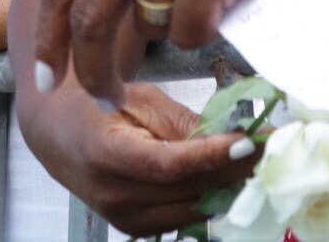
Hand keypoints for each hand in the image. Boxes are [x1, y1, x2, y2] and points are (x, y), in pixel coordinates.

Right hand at [19, 83, 253, 235]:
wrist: (57, 136)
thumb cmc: (96, 106)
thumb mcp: (137, 99)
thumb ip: (182, 122)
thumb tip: (232, 135)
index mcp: (106, 155)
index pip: (172, 165)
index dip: (215, 156)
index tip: (251, 142)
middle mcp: (114, 196)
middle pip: (189, 190)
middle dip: (235, 170)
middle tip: (271, 146)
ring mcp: (124, 219)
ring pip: (193, 210)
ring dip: (228, 187)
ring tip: (256, 159)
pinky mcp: (135, 229)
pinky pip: (184, 218)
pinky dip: (209, 198)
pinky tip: (228, 177)